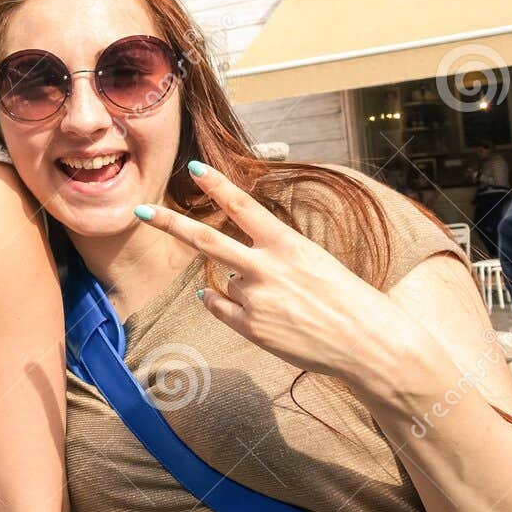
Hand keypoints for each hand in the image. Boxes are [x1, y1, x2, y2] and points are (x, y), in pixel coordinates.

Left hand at [133, 161, 418, 382]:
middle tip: (140, 209)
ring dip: (245, 284)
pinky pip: (220, 306)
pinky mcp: (251, 328)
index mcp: (290, 245)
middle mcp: (268, 269)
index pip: (246, 208)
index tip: (195, 167)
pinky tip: (249, 306)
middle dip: (170, 223)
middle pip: (206, 241)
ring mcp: (256, 300)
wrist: (371, 344)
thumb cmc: (349, 300)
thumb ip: (273, 259)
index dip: (218, 186)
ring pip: (227, 280)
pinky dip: (222, 300)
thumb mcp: (315, 264)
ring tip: (284, 299)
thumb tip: (225, 273)